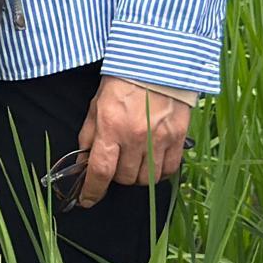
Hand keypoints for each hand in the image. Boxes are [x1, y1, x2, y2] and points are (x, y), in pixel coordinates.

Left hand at [67, 75, 194, 207]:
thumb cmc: (123, 81)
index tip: (86, 200)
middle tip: (116, 162)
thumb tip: (84, 163)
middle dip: (116, 176)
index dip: (92, 191)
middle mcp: (135, 137)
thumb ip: (89, 135)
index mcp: (111, 127)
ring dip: (136, 175)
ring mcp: (160, 139)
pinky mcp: (178, 138)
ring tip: (134, 160)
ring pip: (146, 179)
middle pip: (124, 178)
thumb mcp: (97, 105)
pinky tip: (153, 162)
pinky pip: (168, 170)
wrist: (158, 62)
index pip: (100, 171)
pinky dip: (159, 173)